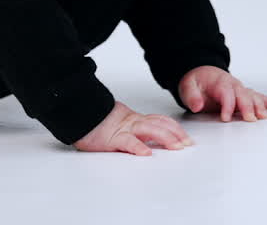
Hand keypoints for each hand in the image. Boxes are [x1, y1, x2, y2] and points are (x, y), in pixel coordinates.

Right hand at [72, 101, 193, 155]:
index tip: (187, 138)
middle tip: (188, 144)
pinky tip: (146, 153)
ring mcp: (123, 129)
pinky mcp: (111, 138)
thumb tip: (149, 142)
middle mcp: (133, 123)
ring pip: (149, 130)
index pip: (161, 121)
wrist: (78, 114)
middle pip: (160, 125)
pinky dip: (138, 147)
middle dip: (176, 134)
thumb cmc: (96, 123)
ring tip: (176, 147)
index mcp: (135, 120)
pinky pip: (127, 142)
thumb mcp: (120, 125)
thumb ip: (134, 131)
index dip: (176, 129)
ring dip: (165, 138)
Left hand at [178, 66, 266, 121]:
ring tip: (264, 116)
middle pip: (243, 95)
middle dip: (247, 107)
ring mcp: (241, 90)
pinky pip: (259, 97)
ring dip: (260, 106)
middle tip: (250, 119)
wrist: (202, 74)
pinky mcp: (245, 95)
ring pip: (253, 96)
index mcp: (219, 82)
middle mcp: (233, 85)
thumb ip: (191, 96)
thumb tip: (197, 105)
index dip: (227, 105)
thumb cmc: (197, 81)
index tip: (225, 117)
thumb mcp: (187, 86)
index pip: (226, 93)